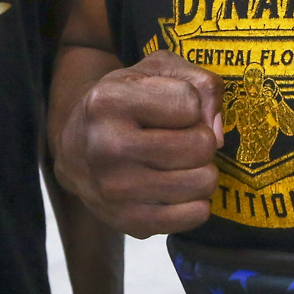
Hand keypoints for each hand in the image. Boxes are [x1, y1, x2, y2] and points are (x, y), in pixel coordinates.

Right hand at [55, 51, 222, 235]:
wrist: (75, 148)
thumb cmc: (124, 103)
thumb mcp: (155, 71)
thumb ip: (199, 83)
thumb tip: (218, 133)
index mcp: (109, 101)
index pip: (190, 104)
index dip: (191, 104)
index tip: (170, 109)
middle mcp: (107, 147)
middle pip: (200, 146)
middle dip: (200, 139)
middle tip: (179, 139)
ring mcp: (116, 190)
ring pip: (203, 182)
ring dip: (201, 171)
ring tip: (178, 162)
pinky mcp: (128, 222)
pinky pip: (195, 215)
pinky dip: (196, 201)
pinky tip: (177, 188)